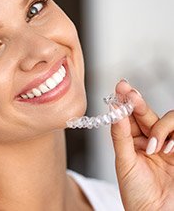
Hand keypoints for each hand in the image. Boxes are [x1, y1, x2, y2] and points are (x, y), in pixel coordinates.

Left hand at [111, 80, 173, 210]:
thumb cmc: (136, 194)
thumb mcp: (125, 163)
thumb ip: (120, 136)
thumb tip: (114, 111)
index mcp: (132, 142)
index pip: (129, 117)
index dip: (125, 102)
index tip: (120, 88)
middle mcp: (149, 140)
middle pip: (146, 114)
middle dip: (137, 102)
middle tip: (128, 91)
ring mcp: (167, 144)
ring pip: (167, 120)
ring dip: (159, 127)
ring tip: (153, 146)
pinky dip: (172, 134)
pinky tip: (166, 147)